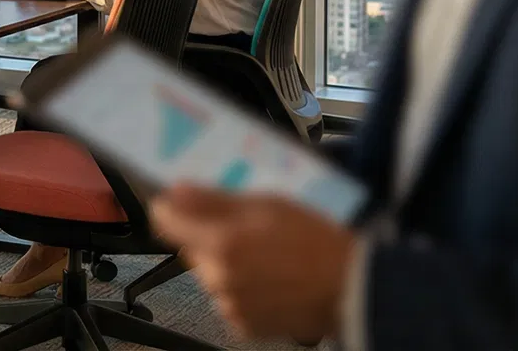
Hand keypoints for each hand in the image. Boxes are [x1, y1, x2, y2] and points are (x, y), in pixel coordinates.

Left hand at [150, 186, 354, 343]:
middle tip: (246, 230)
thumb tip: (175, 190)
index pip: (164, 221)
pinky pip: (228, 299)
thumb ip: (213, 199)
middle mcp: (217, 278)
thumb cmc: (315, 240)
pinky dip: (242, 289)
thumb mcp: (266, 204)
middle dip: (208, 237)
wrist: (352, 288)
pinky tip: (270, 280)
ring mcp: (229, 305)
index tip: (182, 203)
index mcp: (220, 243)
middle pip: (190, 249)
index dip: (171, 207)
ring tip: (266, 258)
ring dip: (226, 264)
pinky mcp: (243, 326)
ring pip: (210, 275)